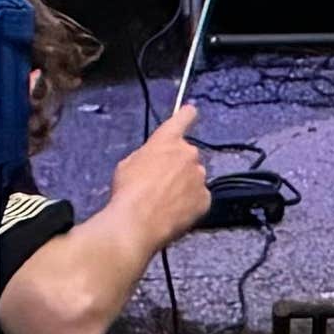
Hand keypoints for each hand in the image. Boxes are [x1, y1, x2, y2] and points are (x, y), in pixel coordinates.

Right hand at [98, 110, 218, 259]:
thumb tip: (153, 163)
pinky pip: (199, 199)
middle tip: (161, 183)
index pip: (183, 118)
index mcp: (167, 140)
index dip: (187, 114)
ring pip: (194, 178)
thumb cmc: (128, 191)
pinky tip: (173, 213)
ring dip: (184, 186)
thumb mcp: (128, 164)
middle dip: (178, 166)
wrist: (138, 221)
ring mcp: (199, 177)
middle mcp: (188, 153)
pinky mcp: (205, 199)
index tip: (191, 111)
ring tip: (165, 203)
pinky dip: (190, 205)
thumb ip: (147, 156)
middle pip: (187, 156)